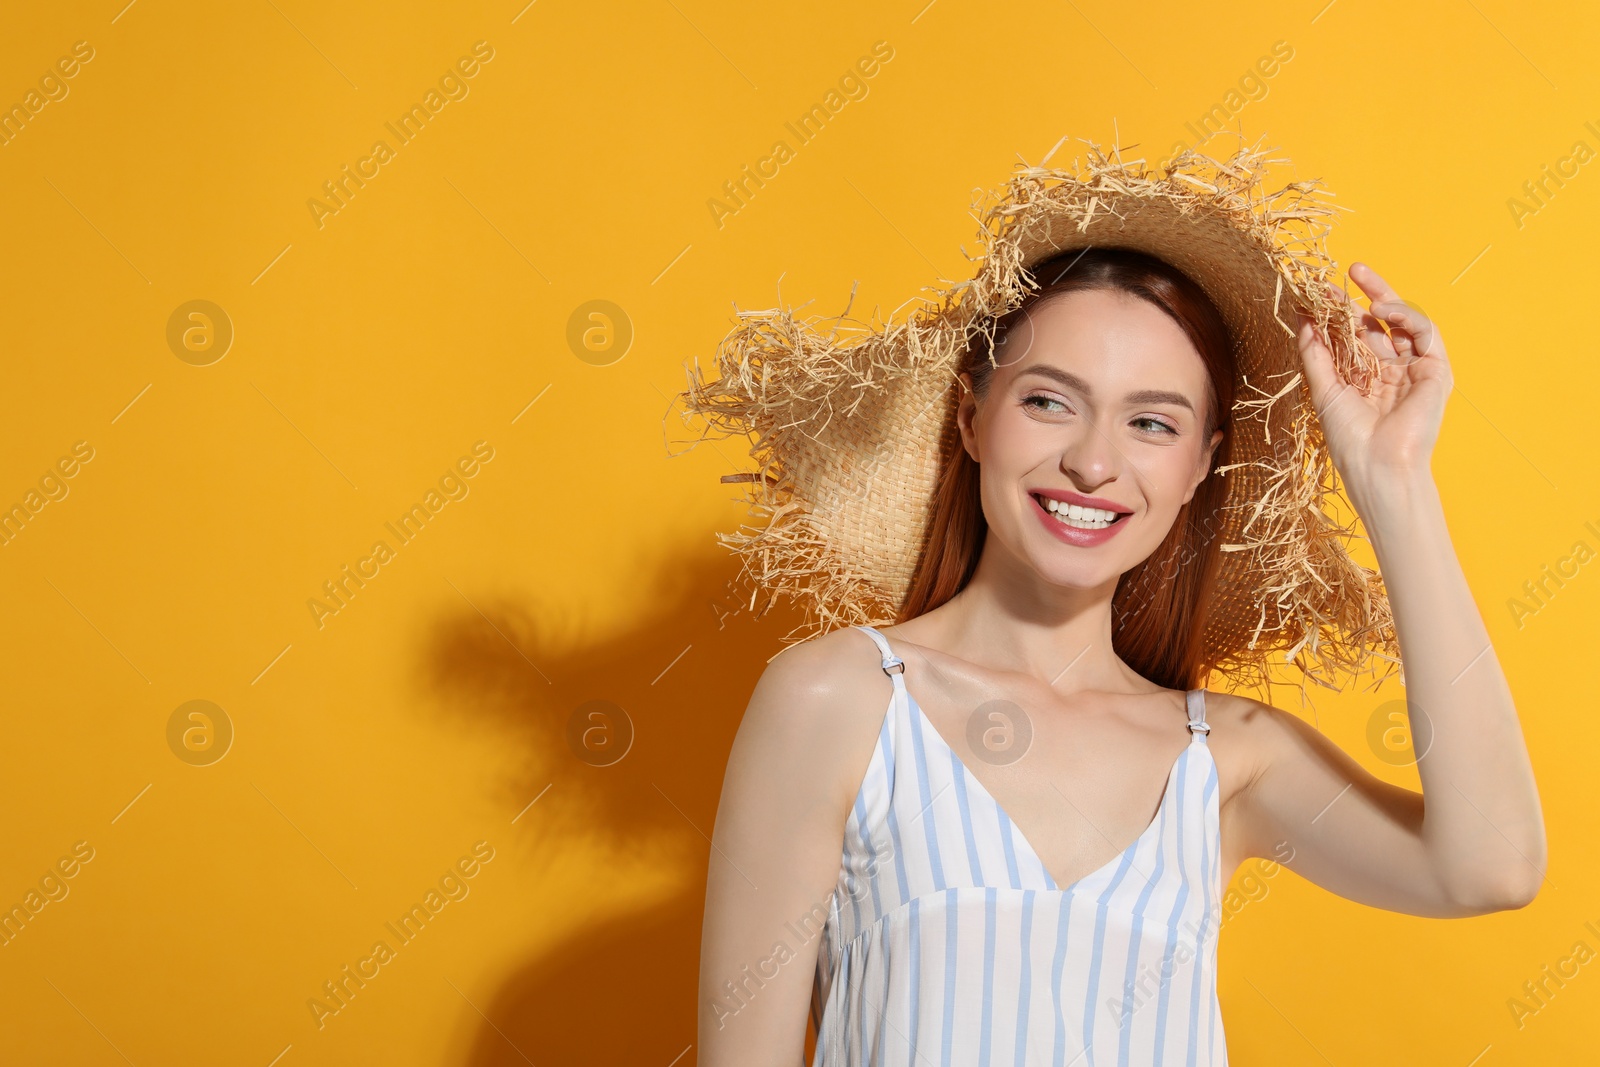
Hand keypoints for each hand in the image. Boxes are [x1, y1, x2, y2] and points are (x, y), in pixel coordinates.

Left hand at [1295, 262, 1452, 507]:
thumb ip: (1315, 353)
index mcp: (1363, 378)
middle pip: (1379, 324)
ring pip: (1403, 323)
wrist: (1378, 465)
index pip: (1352, 335)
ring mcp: (1413, 370)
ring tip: (1361, 283)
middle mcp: (1389, 371)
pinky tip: (1383, 308)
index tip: (1317, 290)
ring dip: (1384, 298)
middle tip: (1351, 269)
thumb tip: (1301, 317)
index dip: (1337, 312)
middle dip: (1366, 294)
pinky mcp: (1435, 371)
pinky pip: (1425, 333)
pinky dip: (1406, 315)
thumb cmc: (1350, 438)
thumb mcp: (1324, 389)